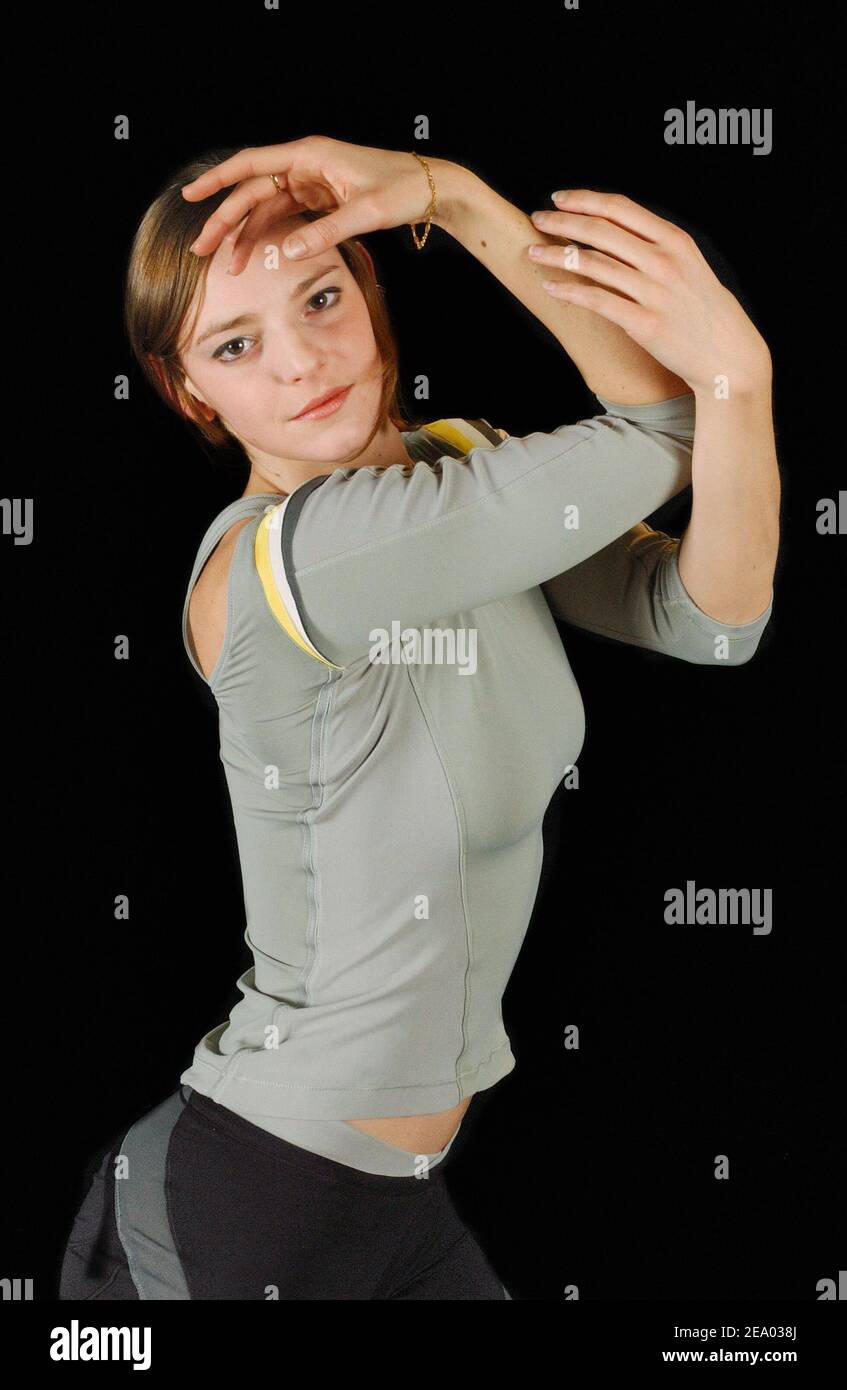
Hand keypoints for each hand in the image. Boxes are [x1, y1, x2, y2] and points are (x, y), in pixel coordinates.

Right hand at [181, 135, 438, 274]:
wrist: (431, 189)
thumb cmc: (402, 190)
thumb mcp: (366, 212)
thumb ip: (328, 231)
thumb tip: (291, 251)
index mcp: (309, 155)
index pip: (251, 164)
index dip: (218, 180)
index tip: (192, 196)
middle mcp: (305, 165)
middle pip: (252, 191)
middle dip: (225, 220)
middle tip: (202, 249)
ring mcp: (311, 182)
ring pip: (265, 208)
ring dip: (246, 235)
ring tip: (228, 265)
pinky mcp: (320, 200)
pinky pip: (285, 217)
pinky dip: (269, 236)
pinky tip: (256, 257)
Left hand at [526, 190, 771, 394]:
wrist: (728, 355)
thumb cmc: (705, 311)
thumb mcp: (690, 266)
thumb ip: (657, 247)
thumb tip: (619, 232)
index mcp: (675, 240)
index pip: (620, 208)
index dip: (585, 200)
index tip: (559, 198)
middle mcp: (663, 261)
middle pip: (601, 231)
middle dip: (562, 222)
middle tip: (537, 220)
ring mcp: (653, 292)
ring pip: (593, 264)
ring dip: (556, 256)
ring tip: (533, 253)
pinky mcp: (643, 324)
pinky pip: (596, 301)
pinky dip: (569, 292)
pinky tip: (550, 287)